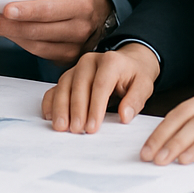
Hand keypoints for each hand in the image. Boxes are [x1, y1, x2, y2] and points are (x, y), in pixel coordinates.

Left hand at [0, 0, 111, 63]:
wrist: (99, 10)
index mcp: (81, 4)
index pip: (49, 9)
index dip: (27, 11)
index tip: (7, 10)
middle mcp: (81, 27)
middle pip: (41, 30)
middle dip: (12, 27)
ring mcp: (76, 46)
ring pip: (39, 45)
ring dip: (13, 36)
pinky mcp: (69, 57)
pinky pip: (41, 54)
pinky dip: (23, 44)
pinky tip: (10, 35)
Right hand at [42, 42, 159, 132]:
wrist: (128, 61)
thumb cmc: (135, 75)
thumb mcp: (144, 85)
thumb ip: (135, 100)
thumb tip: (125, 116)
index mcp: (110, 62)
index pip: (100, 85)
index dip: (95, 107)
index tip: (92, 127)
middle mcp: (89, 61)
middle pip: (78, 85)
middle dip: (76, 109)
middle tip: (76, 130)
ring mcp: (76, 67)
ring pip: (64, 85)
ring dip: (61, 107)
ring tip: (61, 126)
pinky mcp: (69, 75)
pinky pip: (56, 87)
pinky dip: (51, 101)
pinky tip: (49, 115)